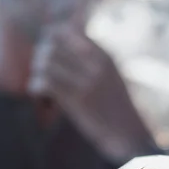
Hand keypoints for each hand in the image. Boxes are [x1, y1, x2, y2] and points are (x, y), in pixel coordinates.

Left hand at [27, 25, 154, 162]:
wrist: (130, 137)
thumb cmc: (117, 110)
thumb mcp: (111, 77)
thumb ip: (92, 60)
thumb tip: (68, 43)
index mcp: (104, 56)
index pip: (66, 30)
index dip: (50, 40)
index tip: (51, 57)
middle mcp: (96, 64)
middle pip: (51, 44)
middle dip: (40, 58)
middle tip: (44, 75)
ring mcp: (87, 82)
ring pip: (45, 62)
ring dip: (38, 75)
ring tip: (45, 90)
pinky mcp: (78, 101)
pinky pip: (45, 83)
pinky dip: (37, 90)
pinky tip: (45, 101)